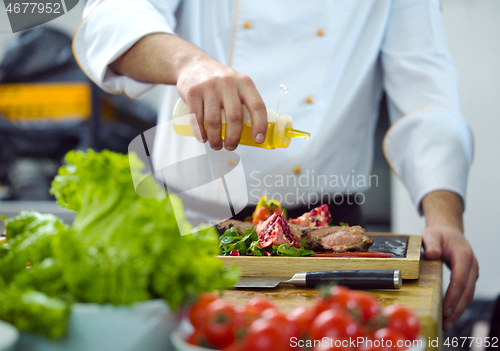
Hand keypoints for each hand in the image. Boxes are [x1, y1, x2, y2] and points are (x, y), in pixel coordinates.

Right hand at [176, 55, 267, 150]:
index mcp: (244, 83)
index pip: (257, 106)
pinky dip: (200, 133)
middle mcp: (228, 82)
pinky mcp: (192, 92)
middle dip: (233, 138)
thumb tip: (253, 132)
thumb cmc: (220, 82)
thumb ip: (245, 102)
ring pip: (214, 121)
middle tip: (231, 146)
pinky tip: (204, 138)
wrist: (193, 65)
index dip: (260, 125)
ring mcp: (209, 87)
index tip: (258, 140)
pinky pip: (197, 119)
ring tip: (216, 145)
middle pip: (234, 118)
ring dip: (216, 139)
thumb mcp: (237, 84)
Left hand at [421, 190, 477, 331]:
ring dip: (459, 310)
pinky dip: (459, 305)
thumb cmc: (439, 234)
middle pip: (467, 291)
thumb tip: (432, 255)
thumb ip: (431, 243)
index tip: (445, 309)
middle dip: (457, 309)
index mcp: (463, 256)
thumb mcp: (431, 234)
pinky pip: (465, 293)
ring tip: (447, 323)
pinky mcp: (469, 277)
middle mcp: (472, 265)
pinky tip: (450, 314)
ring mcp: (472, 272)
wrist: (449, 231)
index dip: (453, 296)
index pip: (460, 280)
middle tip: (446, 322)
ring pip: (468, 295)